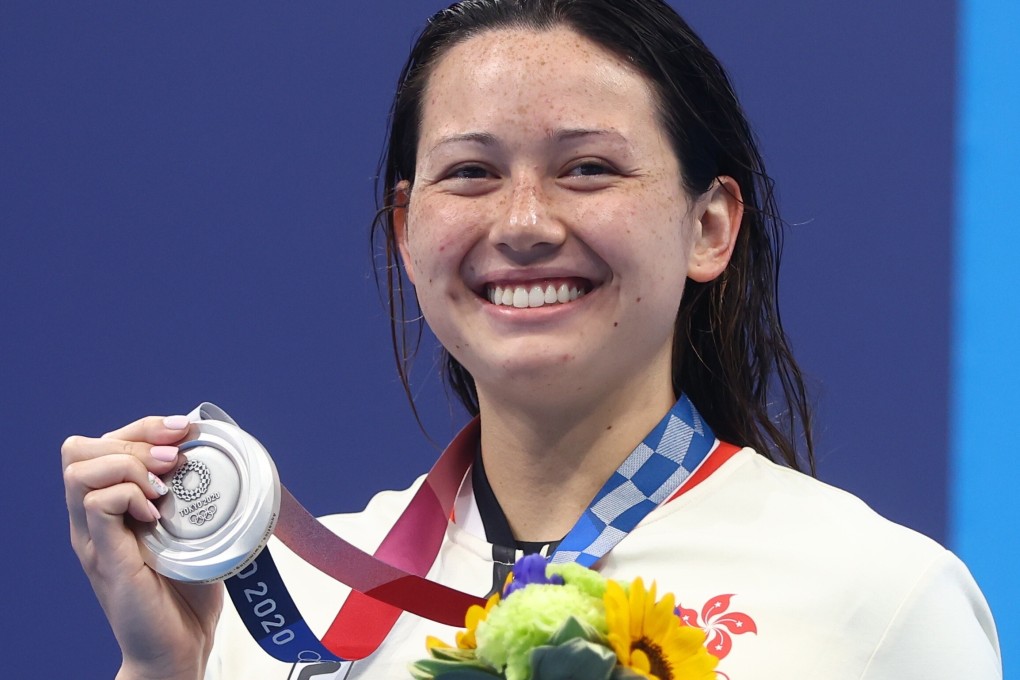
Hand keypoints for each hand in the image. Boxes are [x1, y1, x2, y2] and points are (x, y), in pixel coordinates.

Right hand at [62, 415, 222, 679]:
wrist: (179, 649)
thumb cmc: (188, 593)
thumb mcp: (197, 531)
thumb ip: (200, 496)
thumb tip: (228, 457)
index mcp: (114, 507)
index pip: (106, 441)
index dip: (145, 426)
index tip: (185, 430)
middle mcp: (95, 519)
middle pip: (82, 447)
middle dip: (136, 436)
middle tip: (175, 458)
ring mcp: (95, 538)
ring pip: (80, 469)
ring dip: (129, 463)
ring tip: (164, 485)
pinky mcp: (105, 558)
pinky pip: (95, 504)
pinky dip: (127, 495)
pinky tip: (156, 512)